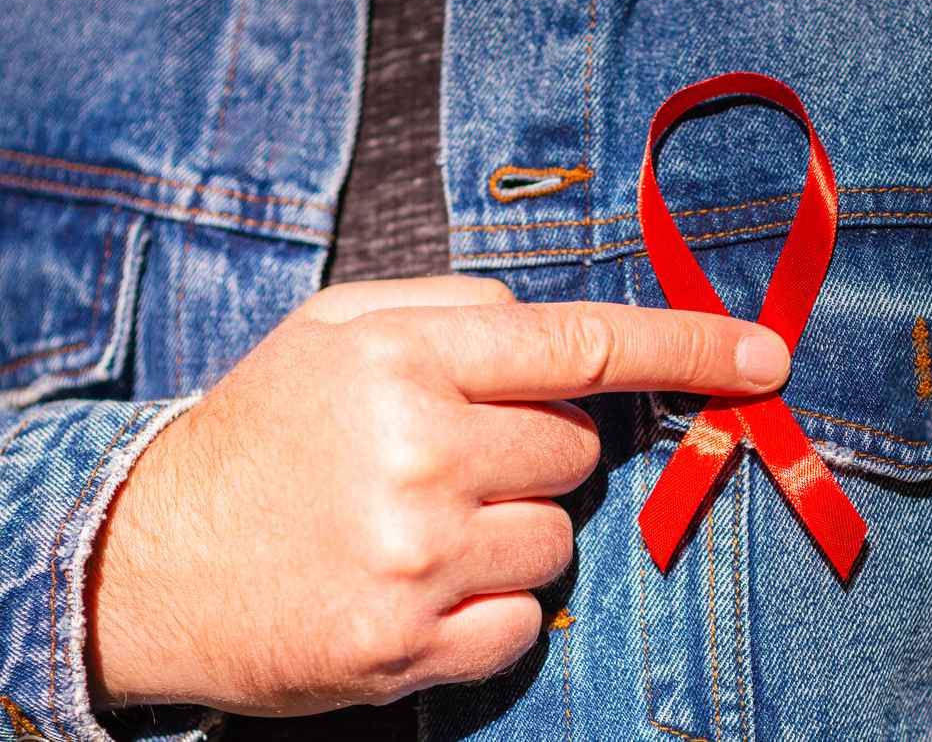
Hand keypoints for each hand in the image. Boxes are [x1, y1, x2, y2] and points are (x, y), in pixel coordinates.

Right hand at [85, 275, 789, 714]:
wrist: (148, 558)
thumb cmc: (259, 432)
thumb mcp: (336, 328)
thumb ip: (457, 305)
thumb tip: (560, 333)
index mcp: (405, 361)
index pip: (581, 345)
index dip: (686, 344)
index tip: (764, 355)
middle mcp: (420, 455)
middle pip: (575, 452)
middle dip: (533, 453)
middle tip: (448, 460)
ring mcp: (418, 559)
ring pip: (558, 537)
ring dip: (511, 528)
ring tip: (420, 525)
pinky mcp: (408, 646)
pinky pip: (525, 617)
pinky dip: (490, 602)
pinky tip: (418, 585)